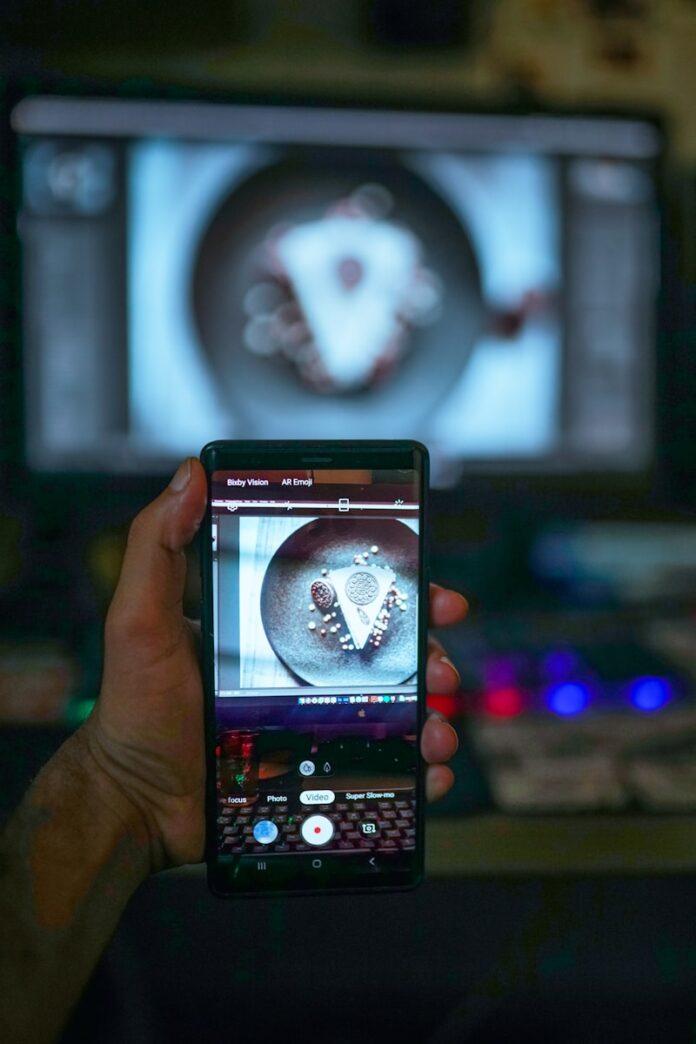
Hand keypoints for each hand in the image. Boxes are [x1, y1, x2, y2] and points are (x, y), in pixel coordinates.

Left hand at [82, 459, 467, 872]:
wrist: (135, 805)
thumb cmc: (135, 711)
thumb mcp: (140, 619)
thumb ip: (157, 545)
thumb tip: (191, 473)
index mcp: (273, 625)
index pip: (349, 595)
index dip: (399, 589)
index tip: (434, 590)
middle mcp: (301, 667)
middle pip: (385, 650)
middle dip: (429, 652)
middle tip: (442, 668)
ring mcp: (313, 720)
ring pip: (394, 708)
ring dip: (433, 715)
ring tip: (437, 732)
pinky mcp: (317, 768)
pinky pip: (380, 765)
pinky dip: (415, 769)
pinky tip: (430, 773)